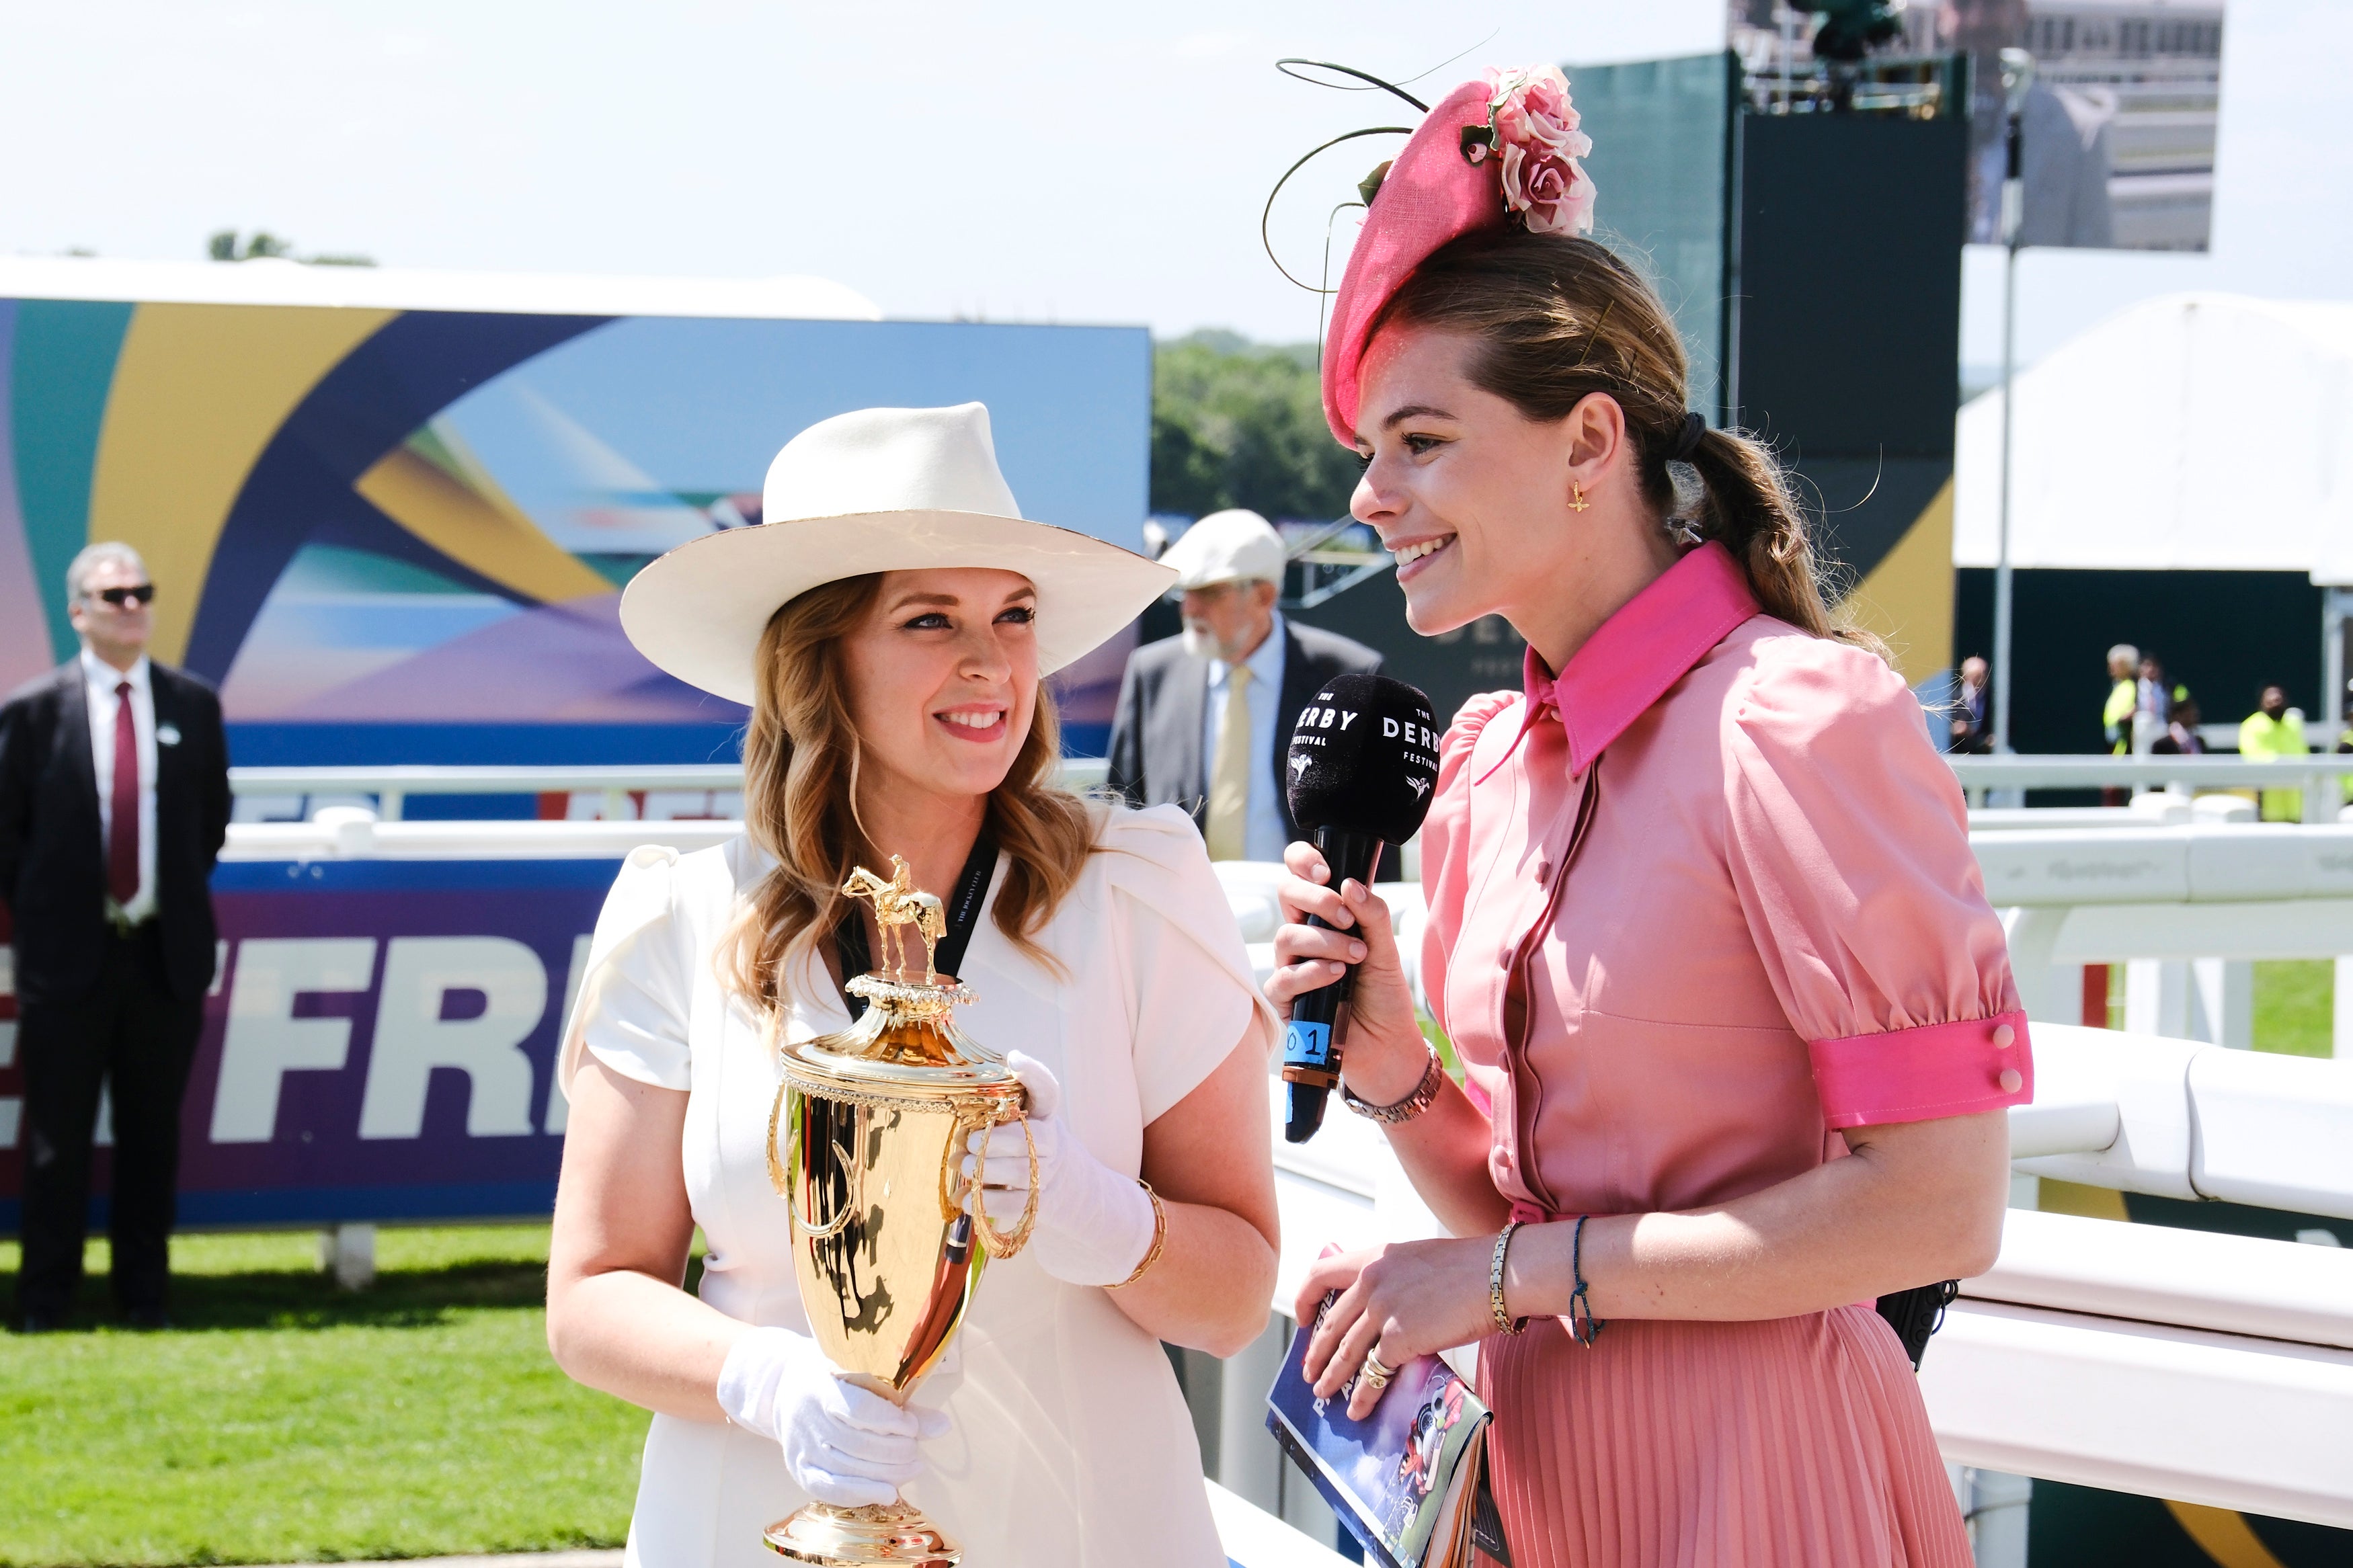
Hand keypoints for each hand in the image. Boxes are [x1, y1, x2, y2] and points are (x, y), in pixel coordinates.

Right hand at [717, 1325, 948, 1508]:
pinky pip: (831, 1490)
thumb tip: (943, 1427)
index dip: (888, 1422)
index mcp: (822, 1387)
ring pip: (848, 1470)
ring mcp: (801, 1448)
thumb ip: (902, 1402)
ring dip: (887, 1475)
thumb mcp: (861, 1373)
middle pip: (857, 1445)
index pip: (857, 1410)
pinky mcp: (800, 1470)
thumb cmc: (831, 1376)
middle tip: (916, 1450)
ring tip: (913, 1468)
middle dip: (895, 1452)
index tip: (912, 1426)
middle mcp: (808, 1420)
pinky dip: (862, 1494)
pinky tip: (888, 1493)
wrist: (782, 1388)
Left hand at [961, 1051, 1155, 1286]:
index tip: (1015, 1058)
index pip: (1048, 1091)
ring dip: (985, 1169)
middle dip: (997, 1140)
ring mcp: (1049, 1176)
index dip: (1034, 1074)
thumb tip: (958, 1138)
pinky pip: (1014, 1205)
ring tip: (962, 1165)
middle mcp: (1053, 1144)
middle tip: (971, 1141)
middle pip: (1033, 1139)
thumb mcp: (1026, 1130)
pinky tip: (965, 1198)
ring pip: (1020, 1172)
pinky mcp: (1041, 1205)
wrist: (1078, 1197)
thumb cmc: (1034, 1155)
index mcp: (1046, 1118)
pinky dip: (985, 1202)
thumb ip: (995, 1126)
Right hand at [1268, 841, 1424, 1102]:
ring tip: (1357, 955)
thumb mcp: (1386, 948)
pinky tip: (1338, 975)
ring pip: (1286, 935)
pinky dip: (1312, 972)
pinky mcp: (1285, 999)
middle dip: (1314, 897)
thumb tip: (1349, 884)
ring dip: (1325, 941)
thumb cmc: (1383, 994)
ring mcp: (1290, 965)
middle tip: (1346, 916)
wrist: (1387, 1044)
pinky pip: (1284, 977)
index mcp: (1324, 915)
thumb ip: (1372, 914)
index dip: (1303, 861)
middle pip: (1285, 894)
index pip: (1299, 874)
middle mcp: (1303, 934)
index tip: (1325, 871)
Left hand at [1295, 1236, 1497, 1420]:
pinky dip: (1363, 1395)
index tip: (1302, 1320)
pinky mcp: (1399, 1338)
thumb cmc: (1469, 1270)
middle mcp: (1371, 1280)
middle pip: (1331, 1323)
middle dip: (1316, 1352)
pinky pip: (1373, 1373)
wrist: (1497, 1275)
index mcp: (1373, 1257)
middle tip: (1309, 1371)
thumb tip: (1378, 1314)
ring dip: (1332, 1377)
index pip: (1320, 1274)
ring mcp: (1382, 1309)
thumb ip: (1392, 1279)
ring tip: (1324, 1392)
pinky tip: (1358, 1409)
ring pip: (1345, 1351)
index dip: (1305, 1299)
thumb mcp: (1416, 1261)